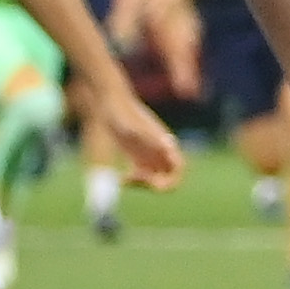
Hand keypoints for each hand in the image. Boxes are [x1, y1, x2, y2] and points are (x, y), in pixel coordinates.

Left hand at [74, 74, 183, 193]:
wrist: (110, 103)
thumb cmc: (123, 113)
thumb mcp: (135, 126)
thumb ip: (152, 136)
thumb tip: (170, 146)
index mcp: (165, 144)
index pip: (179, 169)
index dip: (170, 181)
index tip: (151, 183)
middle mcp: (161, 151)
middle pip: (168, 178)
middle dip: (155, 185)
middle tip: (136, 181)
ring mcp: (150, 154)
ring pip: (155, 179)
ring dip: (143, 185)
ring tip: (125, 180)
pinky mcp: (138, 156)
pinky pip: (143, 176)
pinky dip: (134, 181)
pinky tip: (121, 179)